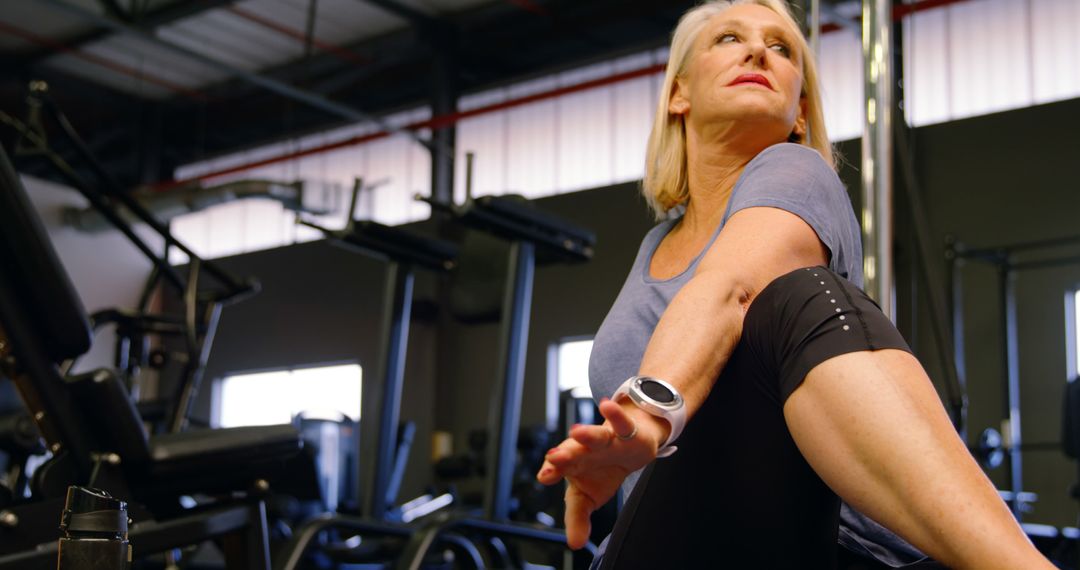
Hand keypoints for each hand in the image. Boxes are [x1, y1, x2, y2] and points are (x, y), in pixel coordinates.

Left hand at [536, 398, 666, 548]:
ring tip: (576, 431)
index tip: (545, 475)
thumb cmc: (605, 469)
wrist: (632, 445)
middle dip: (565, 454)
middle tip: (554, 457)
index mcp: (574, 465)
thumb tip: (574, 545)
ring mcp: (605, 440)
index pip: (560, 468)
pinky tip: (606, 405)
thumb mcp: (590, 496)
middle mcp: (586, 450)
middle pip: (574, 450)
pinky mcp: (626, 432)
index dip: (552, 471)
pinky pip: (620, 422)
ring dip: (587, 434)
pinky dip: (614, 414)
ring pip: (595, 436)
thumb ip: (579, 519)